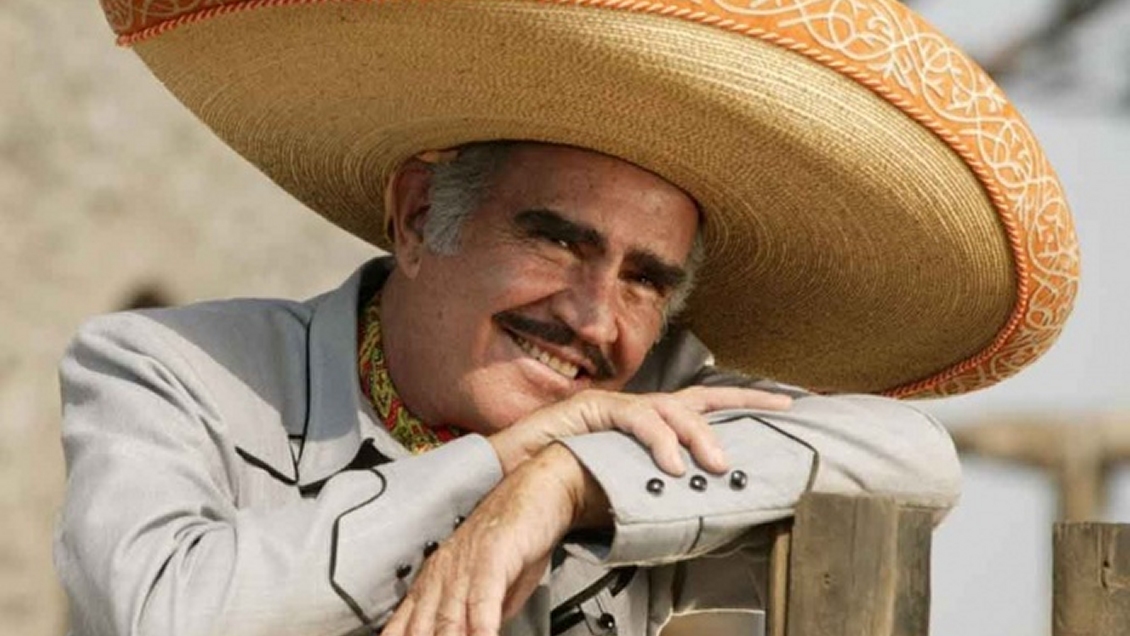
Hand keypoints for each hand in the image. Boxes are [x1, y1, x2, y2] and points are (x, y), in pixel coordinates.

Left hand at [381, 445, 593, 635]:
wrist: (537, 488)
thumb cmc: (514, 536)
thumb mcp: (491, 587)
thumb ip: (476, 617)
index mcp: (434, 580)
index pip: (403, 627)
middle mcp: (441, 574)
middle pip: (420, 630)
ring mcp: (464, 565)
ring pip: (447, 621)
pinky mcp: (491, 556)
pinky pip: (481, 602)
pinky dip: (481, 630)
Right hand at [489, 385, 791, 476]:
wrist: (513, 471)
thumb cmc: (565, 480)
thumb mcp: (625, 485)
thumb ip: (657, 486)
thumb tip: (698, 504)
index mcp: (649, 423)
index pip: (704, 407)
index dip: (745, 405)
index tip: (788, 406)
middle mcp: (639, 407)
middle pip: (700, 397)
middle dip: (741, 403)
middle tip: (776, 417)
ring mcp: (617, 404)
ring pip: (671, 408)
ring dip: (697, 435)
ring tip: (713, 464)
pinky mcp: (594, 408)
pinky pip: (635, 419)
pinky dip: (657, 440)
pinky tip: (670, 464)